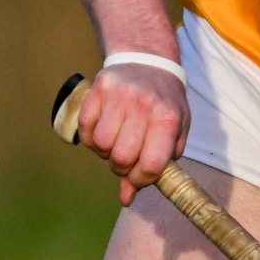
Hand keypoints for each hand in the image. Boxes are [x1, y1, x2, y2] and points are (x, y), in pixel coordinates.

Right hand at [78, 62, 188, 205]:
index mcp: (168, 120)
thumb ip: (159, 166)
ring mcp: (119, 97)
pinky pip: (84, 128)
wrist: (148, 62)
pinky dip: (90, 139)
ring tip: (115, 143)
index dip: (141, 180)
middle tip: (126, 160)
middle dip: (122, 168)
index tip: (138, 178)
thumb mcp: (175, 132)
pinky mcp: (97, 90)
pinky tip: (102, 132)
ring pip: (100, 144)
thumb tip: (127, 197)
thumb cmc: (165, 104)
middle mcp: (143, 107)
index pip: (151, 164)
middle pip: (122, 158)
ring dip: (105, 152)